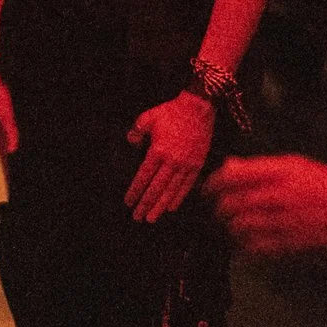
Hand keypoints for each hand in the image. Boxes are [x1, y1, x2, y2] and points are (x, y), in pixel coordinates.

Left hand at [125, 92, 215, 221]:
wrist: (198, 108)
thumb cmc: (172, 111)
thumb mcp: (148, 117)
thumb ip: (136, 131)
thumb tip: (130, 141)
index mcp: (158, 150)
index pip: (143, 177)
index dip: (135, 191)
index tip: (128, 202)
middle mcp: (172, 160)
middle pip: (156, 188)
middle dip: (145, 204)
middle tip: (137, 217)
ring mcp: (186, 164)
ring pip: (171, 191)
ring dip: (160, 206)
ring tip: (151, 218)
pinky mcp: (197, 165)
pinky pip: (186, 186)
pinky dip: (178, 198)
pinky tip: (171, 207)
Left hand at [208, 156, 326, 256]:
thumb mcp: (297, 166)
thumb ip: (261, 167)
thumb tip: (228, 167)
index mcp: (277, 172)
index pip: (228, 177)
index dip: (211, 185)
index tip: (207, 192)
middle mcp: (274, 196)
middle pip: (227, 204)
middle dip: (219, 210)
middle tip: (219, 213)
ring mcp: (278, 222)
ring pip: (236, 228)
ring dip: (230, 229)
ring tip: (234, 228)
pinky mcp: (284, 246)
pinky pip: (250, 248)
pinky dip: (244, 246)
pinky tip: (248, 243)